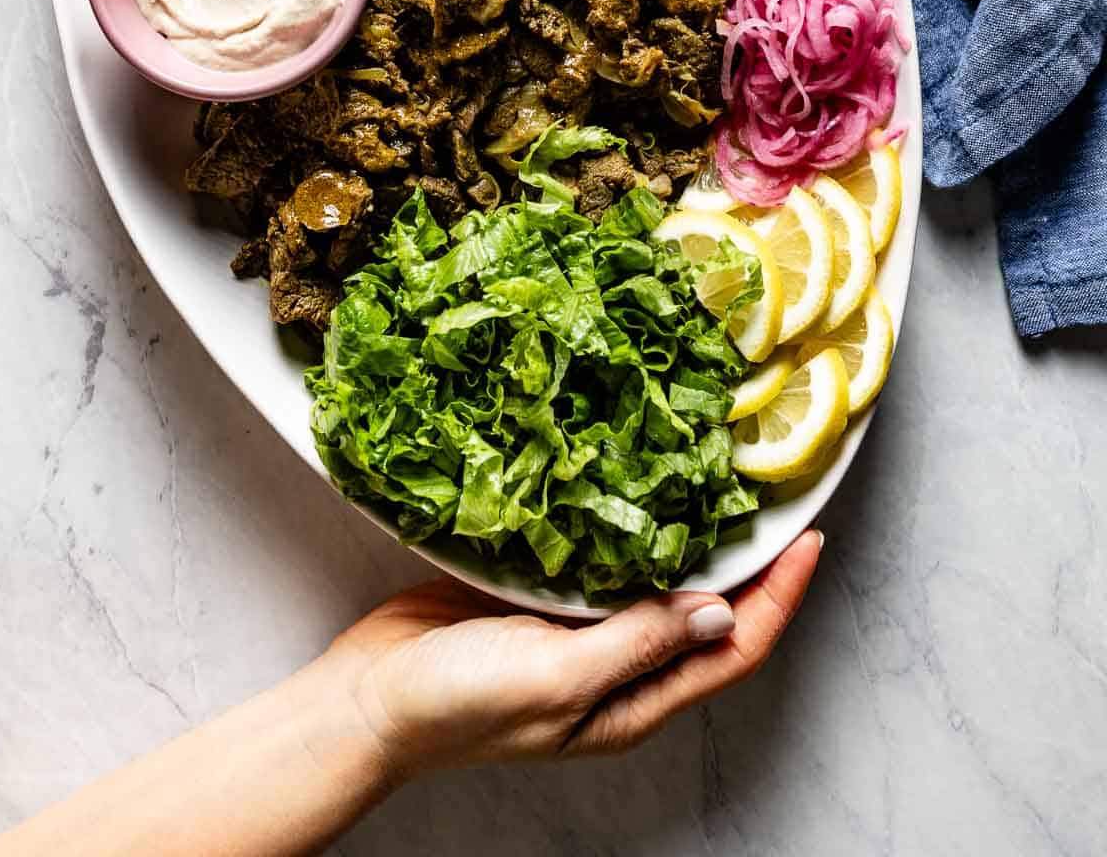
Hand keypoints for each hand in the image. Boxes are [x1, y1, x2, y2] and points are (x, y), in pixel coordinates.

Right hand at [324, 529, 821, 775]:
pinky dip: (631, 521)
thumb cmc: (456, 706)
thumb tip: (719, 611)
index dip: (779, 596)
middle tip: (778, 491)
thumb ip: (636, 644)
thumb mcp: (554, 679)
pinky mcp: (543, 594)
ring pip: (659, 577)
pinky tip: (639, 481)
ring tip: (724, 475)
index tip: (812, 537)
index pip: (733, 648)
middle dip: (750, 559)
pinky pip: (605, 556)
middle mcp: (619, 666)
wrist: (367, 698)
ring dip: (692, 534)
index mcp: (633, 702)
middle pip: (707, 611)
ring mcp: (581, 628)